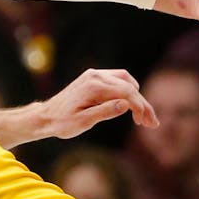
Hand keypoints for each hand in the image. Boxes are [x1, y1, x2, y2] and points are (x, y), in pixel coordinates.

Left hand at [37, 68, 157, 137]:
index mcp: (93, 86)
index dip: (141, 107)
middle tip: (152, 123)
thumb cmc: (62, 123)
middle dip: (143, 105)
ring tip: (142, 117)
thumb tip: (126, 105)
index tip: (148, 122)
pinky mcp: (94, 78)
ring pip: (126, 81)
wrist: (45, 117)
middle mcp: (95, 76)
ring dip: (136, 97)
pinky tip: (131, 105)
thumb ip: (104, 112)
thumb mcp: (83, 122)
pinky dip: (128, 91)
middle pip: (129, 87)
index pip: (126, 93)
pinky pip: (118, 80)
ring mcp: (94, 74)